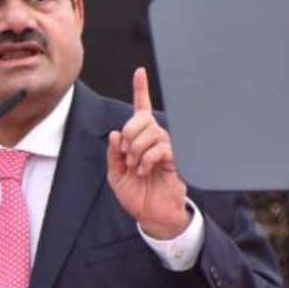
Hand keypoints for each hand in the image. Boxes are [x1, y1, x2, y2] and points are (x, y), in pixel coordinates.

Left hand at [106, 67, 189, 239]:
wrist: (152, 215)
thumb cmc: (136, 194)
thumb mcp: (115, 175)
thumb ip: (113, 154)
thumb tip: (116, 134)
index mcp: (139, 139)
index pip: (141, 109)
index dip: (141, 90)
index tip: (140, 72)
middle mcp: (154, 139)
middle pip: (142, 119)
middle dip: (129, 134)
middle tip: (125, 154)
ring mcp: (165, 148)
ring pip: (151, 132)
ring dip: (137, 149)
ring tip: (136, 167)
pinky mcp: (175, 159)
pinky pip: (161, 147)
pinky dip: (147, 158)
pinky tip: (144, 170)